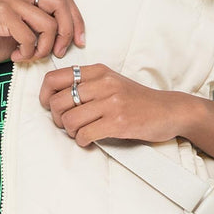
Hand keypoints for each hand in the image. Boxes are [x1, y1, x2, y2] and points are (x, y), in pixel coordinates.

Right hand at [0, 0, 85, 68]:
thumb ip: (42, 25)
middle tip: (59, 51)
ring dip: (43, 48)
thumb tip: (72, 34)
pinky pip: (30, 37)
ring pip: (47, 24)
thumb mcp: (22, 31)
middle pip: (60, 4)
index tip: (80, 41)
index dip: (76, 20)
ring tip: (28, 55)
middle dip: (67, 32)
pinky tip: (14, 56)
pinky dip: (27, 53)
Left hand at [39, 63, 181, 146]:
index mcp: (98, 72)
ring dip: (70, 131)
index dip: (45, 95)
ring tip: (80, 132)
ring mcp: (112, 102)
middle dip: (57, 118)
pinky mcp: (119, 122)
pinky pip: (85, 134)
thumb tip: (54, 97)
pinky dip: (82, 141)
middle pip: (58, 102)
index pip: (55, 78)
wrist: (169, 110)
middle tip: (67, 124)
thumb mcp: (111, 81)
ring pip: (69, 119)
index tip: (48, 105)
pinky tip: (89, 140)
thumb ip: (87, 84)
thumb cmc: (137, 99)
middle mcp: (103, 83)